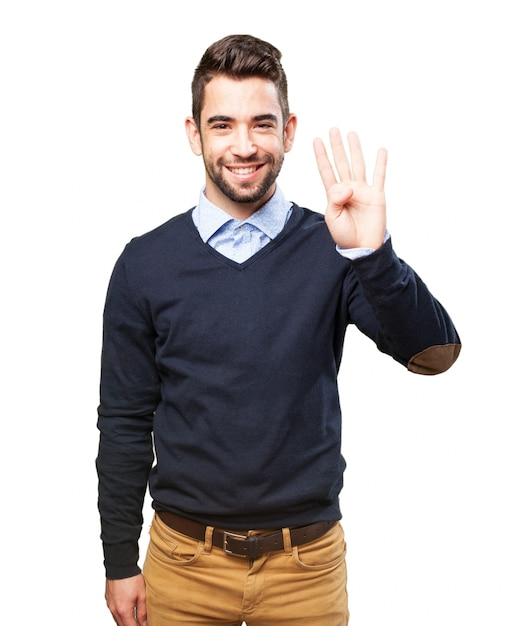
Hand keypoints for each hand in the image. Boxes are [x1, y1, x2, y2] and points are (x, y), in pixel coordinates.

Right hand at [105, 574, 146, 625]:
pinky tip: (125, 611)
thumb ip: (143, 612)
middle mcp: (114, 610)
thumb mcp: (142, 595)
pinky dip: (119, 614)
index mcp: (123, 610)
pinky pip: (113, 612)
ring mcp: (110, 605)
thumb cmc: (131, 578)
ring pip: (117, 620)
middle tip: (139, 623)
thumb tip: (145, 623)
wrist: (120, 565)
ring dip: (124, 622)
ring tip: (133, 619)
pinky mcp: (108, 599)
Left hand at [313, 128, 386, 249]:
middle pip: (342, 163)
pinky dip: (381, 163)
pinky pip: (380, 176)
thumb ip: (335, 200)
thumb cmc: (345, 235)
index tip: (317, 140)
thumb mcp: (333, 218)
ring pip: (358, 165)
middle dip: (337, 146)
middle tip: (333, 130)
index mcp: (334, 194)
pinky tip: (381, 150)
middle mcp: (348, 189)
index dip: (322, 156)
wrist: (362, 246)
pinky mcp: (377, 195)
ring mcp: (363, 190)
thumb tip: (348, 186)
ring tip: (351, 134)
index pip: (327, 170)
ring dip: (355, 149)